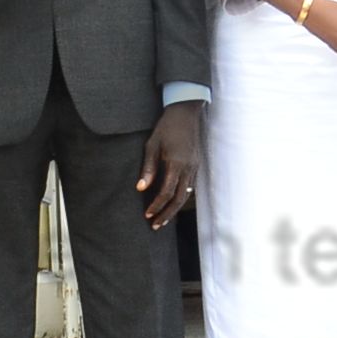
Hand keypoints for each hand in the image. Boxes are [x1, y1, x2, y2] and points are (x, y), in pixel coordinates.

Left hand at [137, 103, 200, 228]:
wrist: (185, 112)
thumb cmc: (166, 127)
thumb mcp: (152, 145)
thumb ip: (148, 168)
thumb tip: (140, 188)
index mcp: (175, 164)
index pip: (166, 193)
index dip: (156, 206)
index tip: (147, 215)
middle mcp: (188, 168)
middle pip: (179, 199)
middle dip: (167, 214)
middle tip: (156, 225)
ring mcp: (194, 166)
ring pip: (187, 194)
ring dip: (175, 208)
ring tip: (164, 219)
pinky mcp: (196, 164)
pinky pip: (190, 186)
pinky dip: (182, 197)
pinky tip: (174, 202)